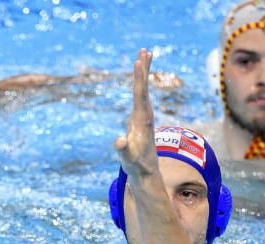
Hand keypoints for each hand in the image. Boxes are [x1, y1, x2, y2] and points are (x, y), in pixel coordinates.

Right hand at [113, 49, 158, 181]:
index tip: (138, 62)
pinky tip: (140, 77)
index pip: (140, 95)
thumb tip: (119, 142)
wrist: (146, 172)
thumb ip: (123, 150)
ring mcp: (143, 116)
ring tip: (145, 55)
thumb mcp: (128, 159)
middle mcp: (145, 115)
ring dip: (144, 73)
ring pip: (144, 90)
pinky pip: (141, 96)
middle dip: (144, 69)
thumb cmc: (135, 165)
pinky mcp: (140, 118)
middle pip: (144, 88)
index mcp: (141, 120)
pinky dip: (140, 83)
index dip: (139, 78)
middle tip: (145, 50)